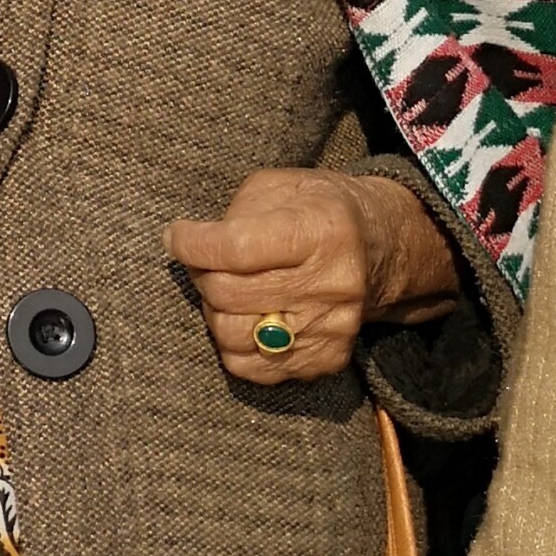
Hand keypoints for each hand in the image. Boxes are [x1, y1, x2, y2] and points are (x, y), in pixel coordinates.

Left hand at [165, 169, 457, 385]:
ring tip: (226, 289)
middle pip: (230, 294)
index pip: (237, 248)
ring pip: (234, 337)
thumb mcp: (281, 186)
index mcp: (320, 232)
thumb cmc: (316, 209)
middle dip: (201, 274)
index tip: (176, 236)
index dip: (193, 244)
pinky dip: (235, 344)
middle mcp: (331, 285)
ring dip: (214, 311)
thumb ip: (236, 212)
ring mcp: (331, 329)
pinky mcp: (327, 360)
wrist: (378, 247)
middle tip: (203, 261)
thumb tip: (195, 246)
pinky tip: (246, 315)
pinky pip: (253, 369)